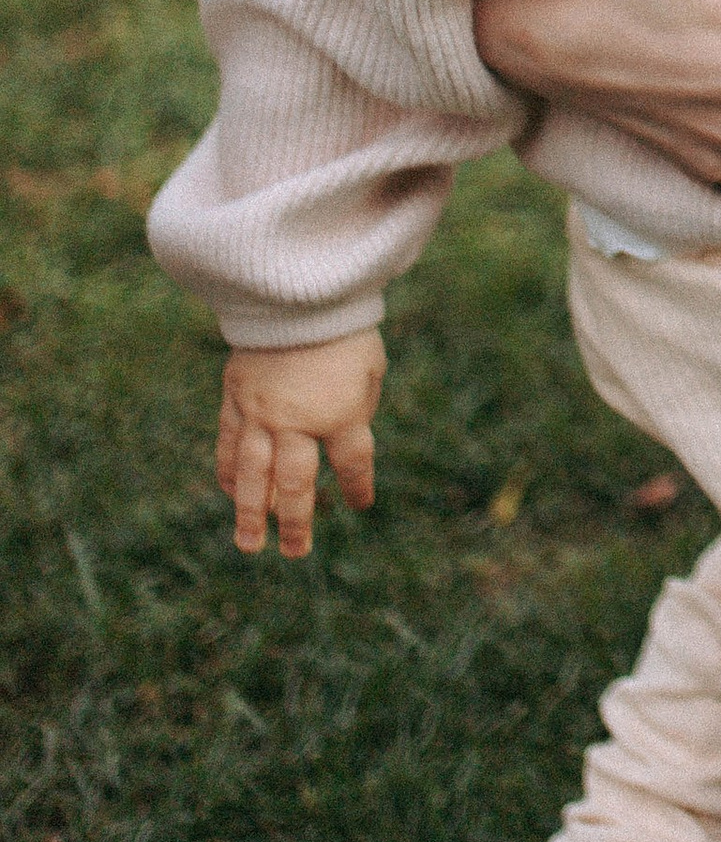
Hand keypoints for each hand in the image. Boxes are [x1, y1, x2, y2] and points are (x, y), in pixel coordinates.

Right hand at [218, 332, 385, 557]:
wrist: (298, 290)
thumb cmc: (344, 330)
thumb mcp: (369, 370)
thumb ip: (358, 410)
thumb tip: (343, 443)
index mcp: (339, 413)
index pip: (351, 465)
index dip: (357, 488)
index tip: (359, 505)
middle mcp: (297, 421)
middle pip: (295, 484)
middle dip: (296, 522)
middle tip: (294, 552)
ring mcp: (261, 413)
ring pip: (254, 474)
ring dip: (252, 513)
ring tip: (249, 544)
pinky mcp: (236, 399)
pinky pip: (230, 445)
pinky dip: (230, 473)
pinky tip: (232, 494)